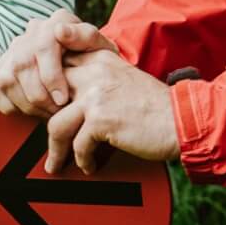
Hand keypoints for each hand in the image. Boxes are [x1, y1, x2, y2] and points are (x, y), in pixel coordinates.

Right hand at [0, 8, 116, 117]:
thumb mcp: (101, 47)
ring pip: (7, 80)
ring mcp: (12, 50)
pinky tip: (35, 111)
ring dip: (28, 104)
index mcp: (57, 21)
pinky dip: (14, 107)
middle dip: (40, 96)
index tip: (62, 99)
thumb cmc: (96, 58)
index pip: (43, 47)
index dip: (51, 76)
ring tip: (50, 114)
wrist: (84, 65)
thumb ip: (87, 37)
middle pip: (22, 65)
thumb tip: (60, 30)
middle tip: (58, 112)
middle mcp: (31, 32)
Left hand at [44, 50, 178, 173]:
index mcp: (101, 59)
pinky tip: (90, 165)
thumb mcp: (125, 78)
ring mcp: (96, 95)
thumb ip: (98, 78)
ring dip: (56, 149)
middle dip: (42, 120)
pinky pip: (78, 145)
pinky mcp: (101, 119)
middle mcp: (96, 72)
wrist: (183, 120)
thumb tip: (67, 97)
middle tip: (47, 137)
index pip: (59, 64)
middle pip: (49, 95)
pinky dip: (83, 160)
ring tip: (58, 162)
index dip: (47, 86)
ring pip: (56, 125)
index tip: (46, 107)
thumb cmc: (157, 106)